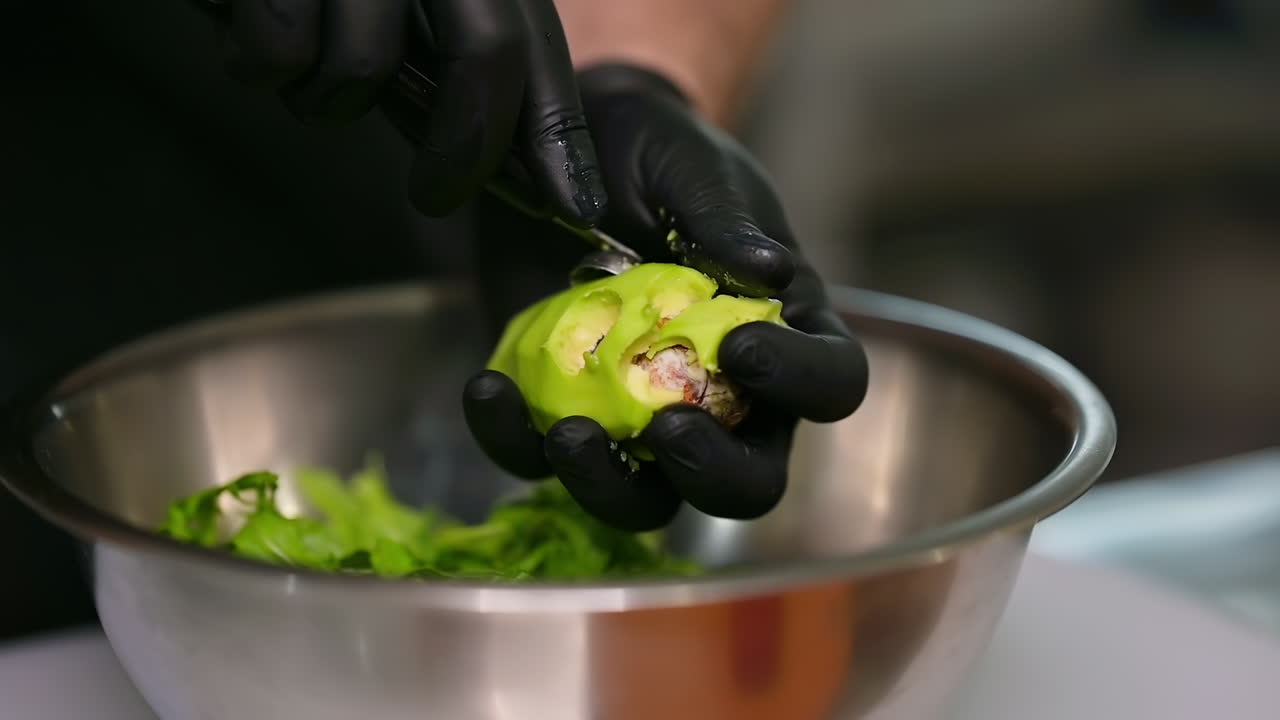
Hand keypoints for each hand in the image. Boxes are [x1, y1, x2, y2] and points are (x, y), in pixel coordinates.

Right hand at [203, 0, 605, 223]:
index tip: (577, 206)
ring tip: (297, 65)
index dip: (560, 131)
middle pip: (487, 53)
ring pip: (364, 66)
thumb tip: (486, 164)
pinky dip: (255, 62)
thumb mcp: (389, 0)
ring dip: (326, 100)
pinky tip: (240, 21)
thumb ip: (437, 64)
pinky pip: (278, 50)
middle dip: (467, 147)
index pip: (535, 42)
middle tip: (435, 197)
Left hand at [463, 64, 868, 531]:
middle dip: (713, 474)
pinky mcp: (565, 412)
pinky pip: (543, 460)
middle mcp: (725, 394)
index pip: (830, 381)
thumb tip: (770, 271)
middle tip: (667, 431)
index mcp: (783, 331)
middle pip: (749, 481)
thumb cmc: (650, 153)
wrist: (559, 149)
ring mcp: (640, 416)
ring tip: (566, 432)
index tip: (741, 347)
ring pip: (648, 501)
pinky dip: (513, 440)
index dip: (800, 382)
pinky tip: (488, 389)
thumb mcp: (689, 167)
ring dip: (608, 486)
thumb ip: (724, 218)